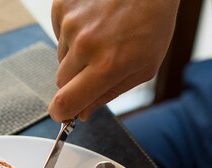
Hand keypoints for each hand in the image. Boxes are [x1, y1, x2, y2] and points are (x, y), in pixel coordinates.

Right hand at [49, 0, 179, 120]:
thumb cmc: (152, 22)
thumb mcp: (143, 68)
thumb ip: (109, 94)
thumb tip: (84, 113)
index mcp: (107, 66)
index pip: (66, 102)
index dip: (61, 113)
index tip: (62, 114)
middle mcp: (85, 45)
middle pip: (62, 82)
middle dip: (76, 81)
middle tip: (98, 66)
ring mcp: (71, 23)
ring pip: (61, 57)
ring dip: (76, 54)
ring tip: (102, 37)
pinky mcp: (63, 6)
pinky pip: (59, 33)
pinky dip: (72, 33)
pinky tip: (93, 22)